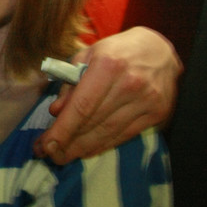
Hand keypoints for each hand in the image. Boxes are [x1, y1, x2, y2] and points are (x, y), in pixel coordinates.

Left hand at [34, 26, 181, 163]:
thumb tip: (56, 112)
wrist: (160, 50)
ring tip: (64, 156)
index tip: (46, 144)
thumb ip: (70, 83)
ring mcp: (147, 101)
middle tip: (49, 153)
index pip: (82, 106)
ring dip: (83, 148)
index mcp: (108, 65)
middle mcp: (130, 84)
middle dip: (68, 142)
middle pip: (94, 123)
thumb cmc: (115, 52)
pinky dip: (103, 145)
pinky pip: (124, 135)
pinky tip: (87, 150)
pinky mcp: (157, 114)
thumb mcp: (86, 56)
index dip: (63, 129)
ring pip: (109, 133)